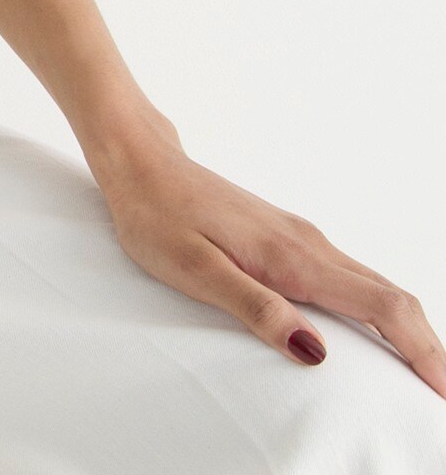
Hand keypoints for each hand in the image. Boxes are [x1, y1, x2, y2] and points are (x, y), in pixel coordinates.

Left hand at [91, 132, 445, 396]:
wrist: (136, 157)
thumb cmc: (154, 213)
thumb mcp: (193, 268)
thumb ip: (254, 308)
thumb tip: (315, 352)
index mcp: (291, 258)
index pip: (383, 306)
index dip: (423, 350)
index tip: (445, 390)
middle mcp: (307, 244)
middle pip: (392, 296)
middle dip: (426, 346)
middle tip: (442, 394)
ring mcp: (298, 236)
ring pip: (374, 283)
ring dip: (405, 327)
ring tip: (421, 371)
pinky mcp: (285, 235)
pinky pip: (348, 274)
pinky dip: (377, 306)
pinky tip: (372, 330)